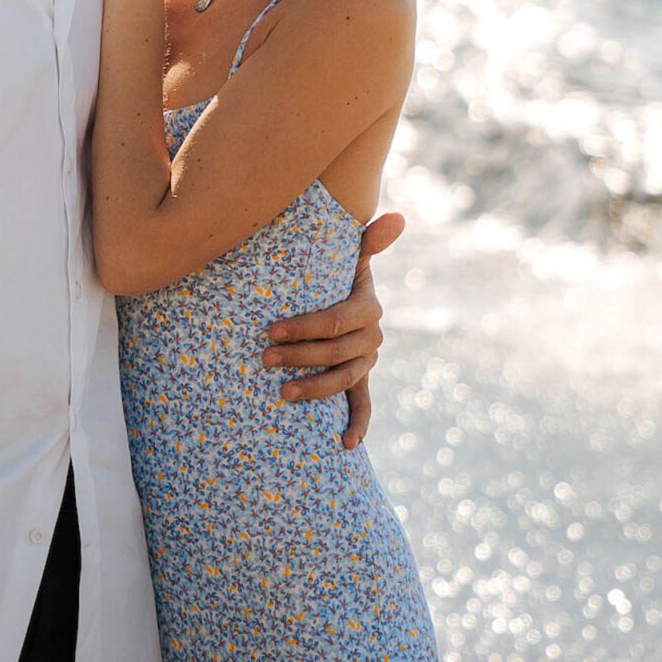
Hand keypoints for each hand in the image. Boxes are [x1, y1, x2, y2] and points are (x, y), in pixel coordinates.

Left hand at [259, 210, 404, 448]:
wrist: (343, 295)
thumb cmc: (337, 273)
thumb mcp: (349, 256)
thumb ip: (369, 240)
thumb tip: (399, 216)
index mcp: (368, 309)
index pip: (334, 322)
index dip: (303, 327)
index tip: (270, 330)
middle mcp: (372, 339)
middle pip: (334, 354)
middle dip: (298, 357)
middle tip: (263, 358)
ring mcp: (366, 363)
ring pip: (343, 381)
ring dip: (314, 390)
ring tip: (282, 393)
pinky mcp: (360, 381)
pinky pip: (363, 405)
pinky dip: (358, 425)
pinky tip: (346, 445)